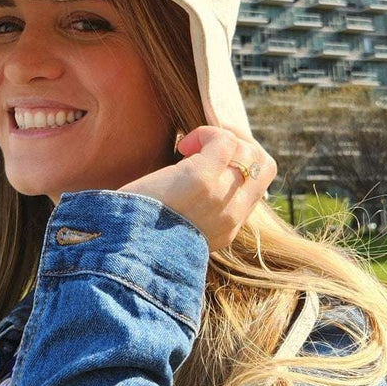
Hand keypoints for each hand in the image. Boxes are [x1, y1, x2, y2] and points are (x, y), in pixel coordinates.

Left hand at [119, 126, 275, 249]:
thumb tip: (184, 186)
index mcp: (226, 230)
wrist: (121, 252)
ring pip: (249, 151)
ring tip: (191, 145)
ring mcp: (220, 197)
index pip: (255, 189)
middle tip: (210, 141)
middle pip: (265, 167)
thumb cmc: (136, 235)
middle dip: (243, 144)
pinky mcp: (202, 179)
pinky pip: (225, 141)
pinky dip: (206, 133)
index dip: (238, 165)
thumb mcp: (175, 230)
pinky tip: (181, 146)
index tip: (210, 159)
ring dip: (222, 136)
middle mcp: (231, 216)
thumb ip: (191, 213)